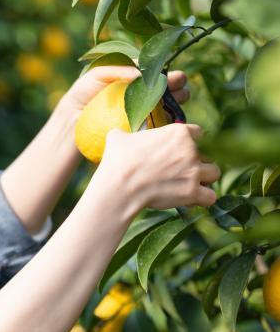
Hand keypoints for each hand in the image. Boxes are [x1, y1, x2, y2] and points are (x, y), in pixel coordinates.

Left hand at [57, 66, 189, 115]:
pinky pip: (160, 123)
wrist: (72, 121)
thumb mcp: (97, 75)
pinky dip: (169, 119)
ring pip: (168, 103)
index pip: (156, 72)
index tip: (172, 76)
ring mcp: (143, 111)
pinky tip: (172, 116)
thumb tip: (141, 72)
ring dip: (178, 99)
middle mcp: (142, 93)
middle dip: (177, 85)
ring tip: (181, 98)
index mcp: (134, 77)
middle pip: (167, 86)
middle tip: (180, 86)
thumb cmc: (83, 94)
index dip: (166, 73)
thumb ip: (118, 69)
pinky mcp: (140, 128)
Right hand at [96, 123, 219, 211]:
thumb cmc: (117, 162)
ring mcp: (194, 171)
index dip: (189, 142)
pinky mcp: (192, 192)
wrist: (118, 187)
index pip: (197, 132)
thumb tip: (119, 135)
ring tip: (189, 184)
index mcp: (178, 132)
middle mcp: (191, 150)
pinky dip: (203, 198)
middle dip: (195, 162)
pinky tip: (192, 199)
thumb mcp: (118, 138)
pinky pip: (210, 196)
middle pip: (207, 154)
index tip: (179, 150)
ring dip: (204, 179)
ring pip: (214, 173)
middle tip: (178, 171)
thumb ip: (126, 134)